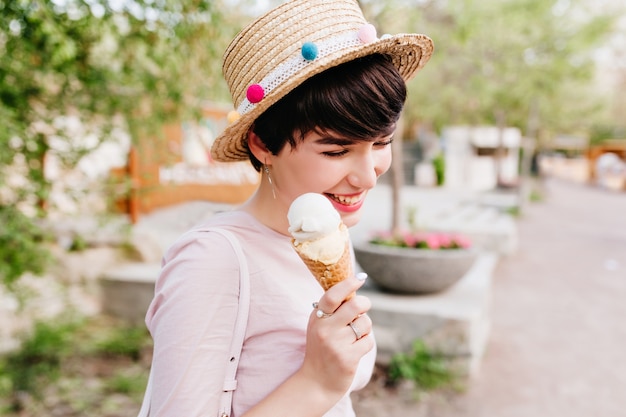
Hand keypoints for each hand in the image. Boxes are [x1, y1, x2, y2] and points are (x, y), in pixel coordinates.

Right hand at [300, 274, 374, 398]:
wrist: (316, 382)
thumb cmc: (321, 349)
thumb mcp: (319, 326)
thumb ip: (332, 309)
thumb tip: (353, 287)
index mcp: (317, 318)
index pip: (332, 295)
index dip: (348, 284)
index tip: (360, 278)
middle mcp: (325, 329)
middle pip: (355, 306)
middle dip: (365, 303)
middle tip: (363, 306)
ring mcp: (336, 344)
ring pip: (365, 323)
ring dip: (365, 327)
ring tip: (355, 335)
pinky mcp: (348, 358)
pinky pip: (368, 341)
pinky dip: (365, 343)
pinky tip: (355, 349)